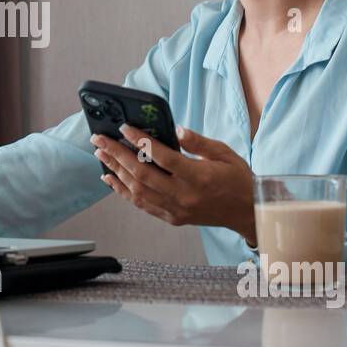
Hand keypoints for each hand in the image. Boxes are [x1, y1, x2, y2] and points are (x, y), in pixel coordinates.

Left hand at [91, 124, 255, 244]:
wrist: (247, 213)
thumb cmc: (237, 179)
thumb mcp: (224, 153)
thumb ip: (198, 142)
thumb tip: (176, 129)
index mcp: (198, 177)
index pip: (162, 157)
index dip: (141, 141)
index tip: (124, 128)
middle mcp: (184, 195)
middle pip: (142, 174)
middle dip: (117, 154)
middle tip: (100, 139)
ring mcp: (176, 209)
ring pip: (137, 191)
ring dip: (116, 171)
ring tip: (101, 154)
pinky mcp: (172, 218)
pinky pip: (142, 205)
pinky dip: (123, 191)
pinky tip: (111, 178)